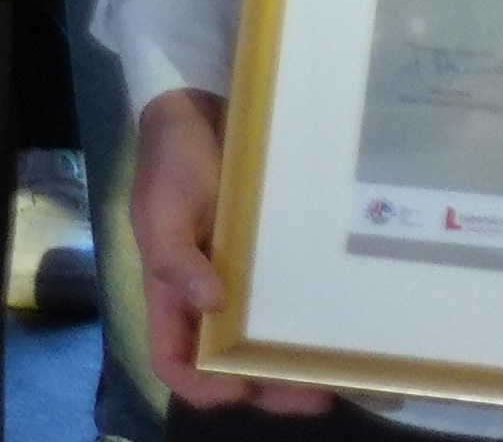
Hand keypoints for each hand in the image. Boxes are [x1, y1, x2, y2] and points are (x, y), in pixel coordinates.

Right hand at [127, 90, 328, 414]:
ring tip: (335, 373)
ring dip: (297, 367)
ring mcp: (242, 282)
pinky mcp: (273, 262)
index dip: (200, 385)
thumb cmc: (172, 159)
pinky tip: (342, 329)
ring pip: (266, 344)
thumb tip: (210, 303)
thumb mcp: (161, 204)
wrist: (202, 110)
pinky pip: (291, 306)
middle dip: (269, 388)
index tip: (239, 389)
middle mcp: (207, 299)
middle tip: (312, 392)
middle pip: (231, 365)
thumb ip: (172, 255)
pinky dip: (312, 326)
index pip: (173, 359)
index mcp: (170, 292)